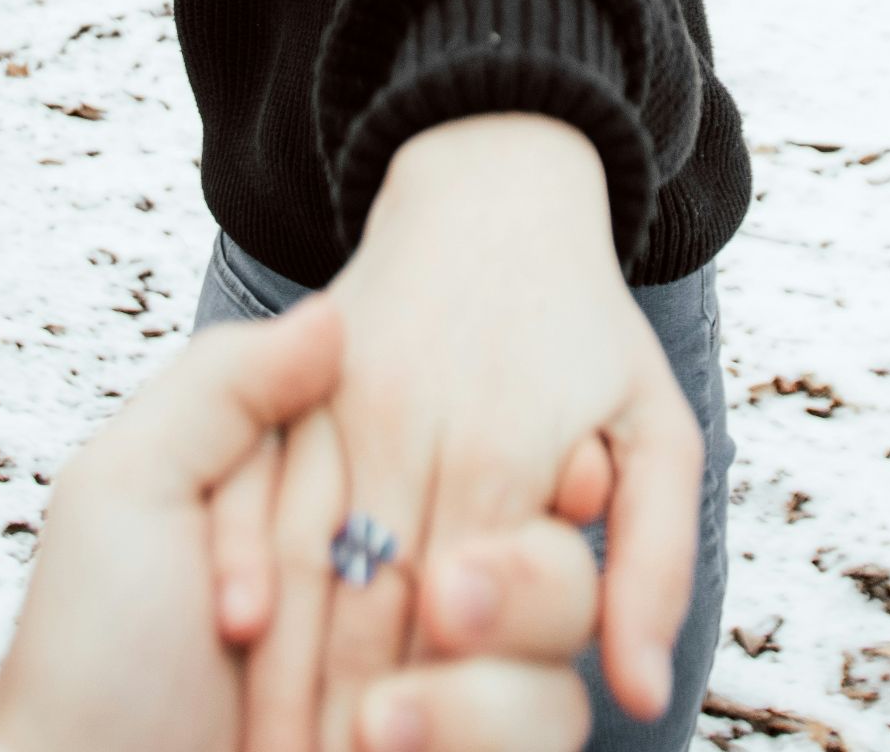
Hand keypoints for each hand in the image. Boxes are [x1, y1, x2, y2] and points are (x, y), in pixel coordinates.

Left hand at [0, 294, 604, 751]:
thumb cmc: (91, 665)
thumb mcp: (127, 494)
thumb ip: (227, 388)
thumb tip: (333, 314)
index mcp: (324, 517)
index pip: (456, 470)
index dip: (506, 473)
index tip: (561, 478)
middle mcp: (392, 600)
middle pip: (536, 561)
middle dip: (515, 587)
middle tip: (448, 608)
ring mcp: (426, 693)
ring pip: (551, 661)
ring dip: (480, 693)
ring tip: (372, 730)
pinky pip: (532, 737)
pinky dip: (481, 739)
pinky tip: (391, 747)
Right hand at [213, 114, 704, 751]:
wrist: (494, 193)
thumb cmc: (586, 330)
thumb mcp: (658, 431)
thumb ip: (655, 560)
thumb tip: (643, 689)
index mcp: (507, 455)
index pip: (458, 618)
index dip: (431, 716)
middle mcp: (413, 430)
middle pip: (370, 602)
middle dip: (343, 713)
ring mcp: (341, 405)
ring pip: (303, 556)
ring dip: (281, 663)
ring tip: (267, 748)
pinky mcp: (293, 388)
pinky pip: (252, 486)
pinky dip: (237, 561)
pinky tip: (231, 635)